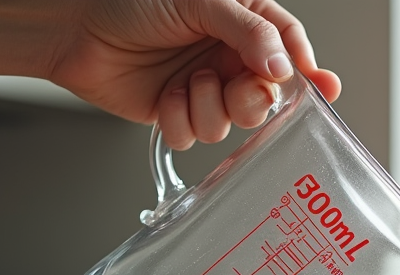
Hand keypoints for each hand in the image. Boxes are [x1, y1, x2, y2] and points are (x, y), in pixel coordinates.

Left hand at [49, 0, 341, 148]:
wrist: (76, 30)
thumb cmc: (131, 2)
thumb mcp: (201, 1)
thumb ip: (249, 33)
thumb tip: (285, 67)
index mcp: (244, 24)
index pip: (291, 49)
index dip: (308, 72)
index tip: (322, 89)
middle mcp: (229, 58)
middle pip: (268, 96)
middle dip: (251, 100)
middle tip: (236, 88)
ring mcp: (207, 88)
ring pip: (232, 124)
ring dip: (207, 108)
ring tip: (185, 82)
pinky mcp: (181, 113)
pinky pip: (197, 136)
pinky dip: (179, 120)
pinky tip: (164, 97)